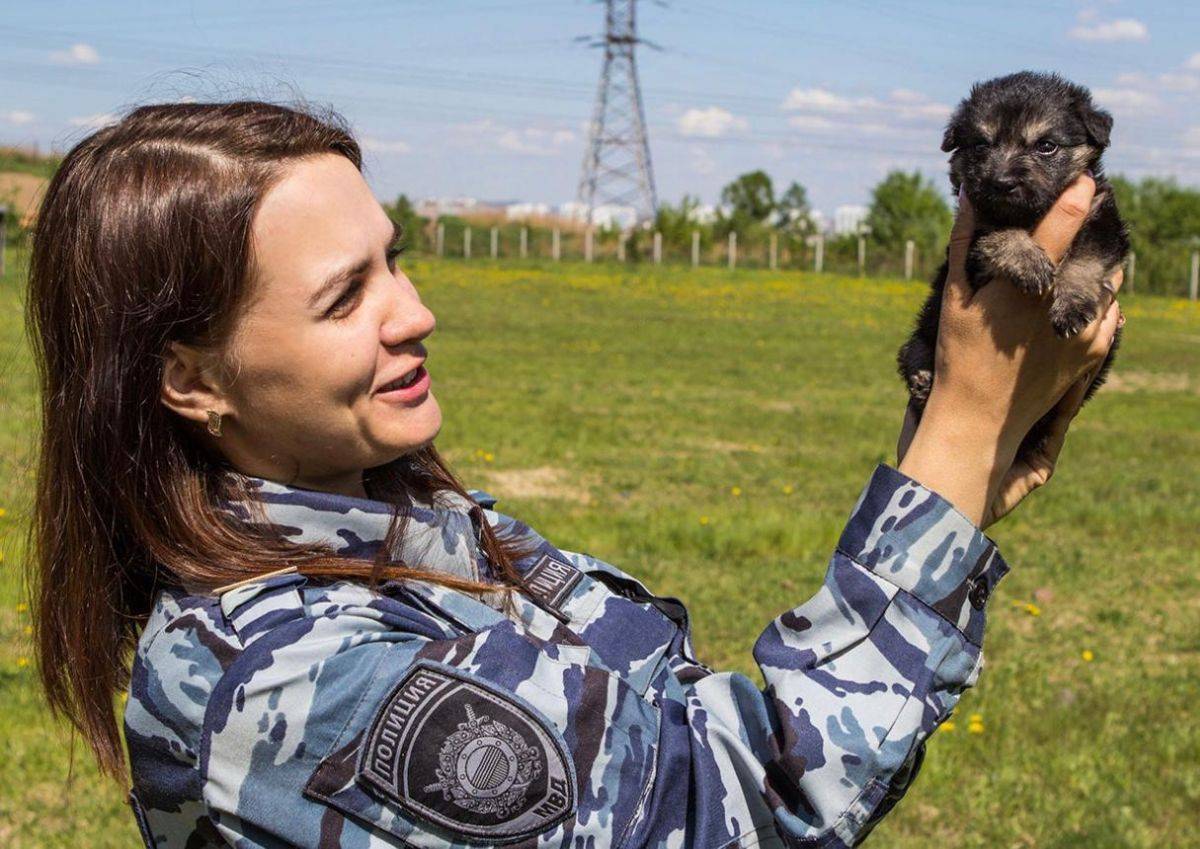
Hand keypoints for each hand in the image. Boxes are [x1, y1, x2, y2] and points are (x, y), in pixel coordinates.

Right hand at [896, 175, 1124, 526]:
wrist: (980, 421)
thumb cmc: (958, 358)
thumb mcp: (953, 300)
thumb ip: (964, 244)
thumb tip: (970, 198)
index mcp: (1025, 284)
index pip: (1064, 222)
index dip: (1078, 193)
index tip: (1084, 177)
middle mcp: (1061, 303)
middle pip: (1094, 247)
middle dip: (1090, 229)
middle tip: (1080, 216)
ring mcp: (1084, 329)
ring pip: (1106, 278)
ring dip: (1096, 264)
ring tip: (1076, 259)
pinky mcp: (1094, 350)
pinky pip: (1110, 310)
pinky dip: (1099, 297)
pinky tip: (1075, 296)